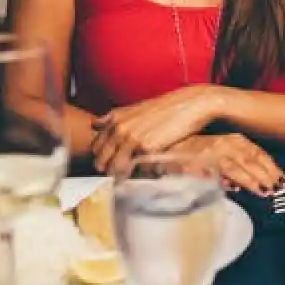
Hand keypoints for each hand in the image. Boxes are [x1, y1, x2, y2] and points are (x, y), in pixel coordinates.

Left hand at [90, 85, 219, 175]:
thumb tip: (95, 123)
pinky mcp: (146, 148)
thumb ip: (115, 117)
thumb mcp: (136, 108)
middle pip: (101, 159)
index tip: (107, 164)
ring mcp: (132, 138)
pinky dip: (134, 175)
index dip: (101, 158)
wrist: (189, 104)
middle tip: (114, 176)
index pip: (96, 146)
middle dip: (106, 170)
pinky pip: (133, 169)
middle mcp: (120, 128)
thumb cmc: (166, 107)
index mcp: (116, 118)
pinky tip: (139, 175)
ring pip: (114, 167)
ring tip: (125, 180)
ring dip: (118, 176)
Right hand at [168, 134, 284, 195]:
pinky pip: (213, 172)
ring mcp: (210, 152)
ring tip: (262, 192)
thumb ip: (237, 165)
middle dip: (264, 174)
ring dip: (249, 179)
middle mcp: (223, 143)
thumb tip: (251, 184)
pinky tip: (234, 189)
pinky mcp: (196, 162)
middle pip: (249, 159)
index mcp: (232, 139)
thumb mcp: (221, 152)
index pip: (257, 152)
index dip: (270, 165)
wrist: (167, 148)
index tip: (281, 178)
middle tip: (276, 188)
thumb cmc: (196, 151)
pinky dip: (224, 180)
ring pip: (235, 166)